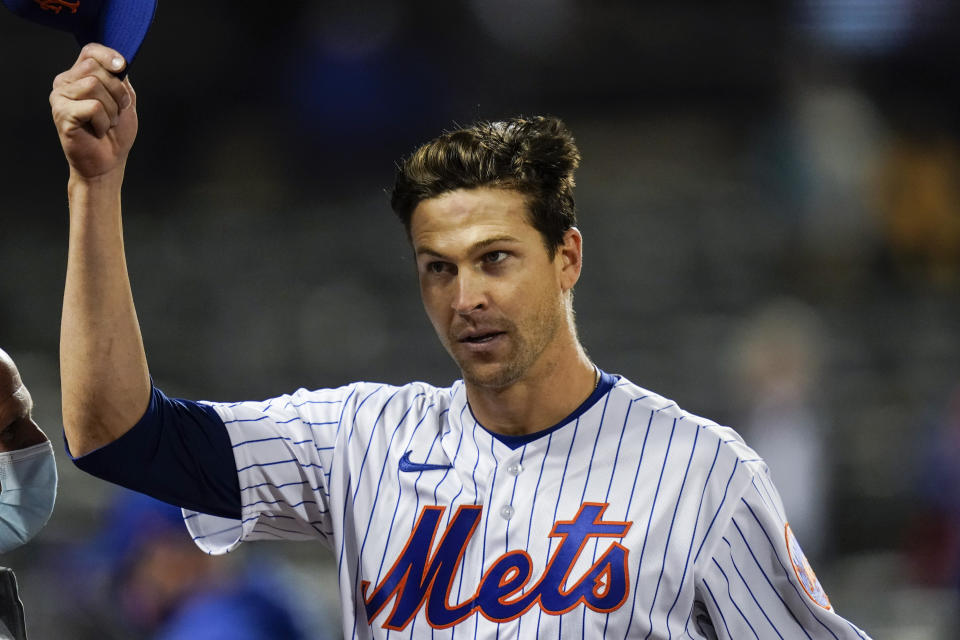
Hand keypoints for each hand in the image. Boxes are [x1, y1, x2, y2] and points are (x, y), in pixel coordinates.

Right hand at [49, 43, 137, 180]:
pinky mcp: (62, 113)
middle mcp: (65, 83)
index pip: (90, 51)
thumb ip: (119, 78)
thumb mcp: (124, 100)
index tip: (122, 67)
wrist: (107, 162)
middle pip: (95, 68)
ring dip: (111, 110)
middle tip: (116, 112)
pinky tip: (97, 131)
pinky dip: (103, 122)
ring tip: (106, 123)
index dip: (108, 55)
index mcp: (79, 76)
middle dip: (116, 92)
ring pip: (94, 86)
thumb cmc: (115, 133)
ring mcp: (60, 97)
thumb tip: (119, 61)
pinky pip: (93, 107)